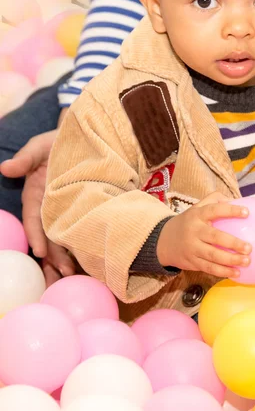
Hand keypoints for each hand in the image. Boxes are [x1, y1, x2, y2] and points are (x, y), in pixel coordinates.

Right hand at [0, 128, 75, 284]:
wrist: (89, 136)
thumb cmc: (60, 141)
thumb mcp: (42, 145)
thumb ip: (26, 157)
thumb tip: (5, 168)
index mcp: (35, 193)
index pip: (34, 218)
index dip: (35, 235)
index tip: (40, 252)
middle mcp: (48, 205)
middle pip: (49, 234)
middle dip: (55, 254)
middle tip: (65, 272)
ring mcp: (65, 208)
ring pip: (63, 235)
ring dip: (68, 254)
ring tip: (75, 273)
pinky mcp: (83, 208)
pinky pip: (80, 227)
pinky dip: (82, 242)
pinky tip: (90, 259)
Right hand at [157, 192, 251, 277]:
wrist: (163, 241)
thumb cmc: (188, 222)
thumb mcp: (197, 207)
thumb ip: (215, 200)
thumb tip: (237, 199)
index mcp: (197, 215)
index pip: (214, 210)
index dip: (230, 210)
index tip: (247, 212)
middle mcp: (194, 231)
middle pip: (215, 237)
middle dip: (233, 243)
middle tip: (249, 248)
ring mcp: (192, 248)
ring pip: (213, 256)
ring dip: (231, 260)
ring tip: (247, 262)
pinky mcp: (192, 262)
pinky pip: (209, 268)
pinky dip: (223, 272)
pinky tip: (237, 273)